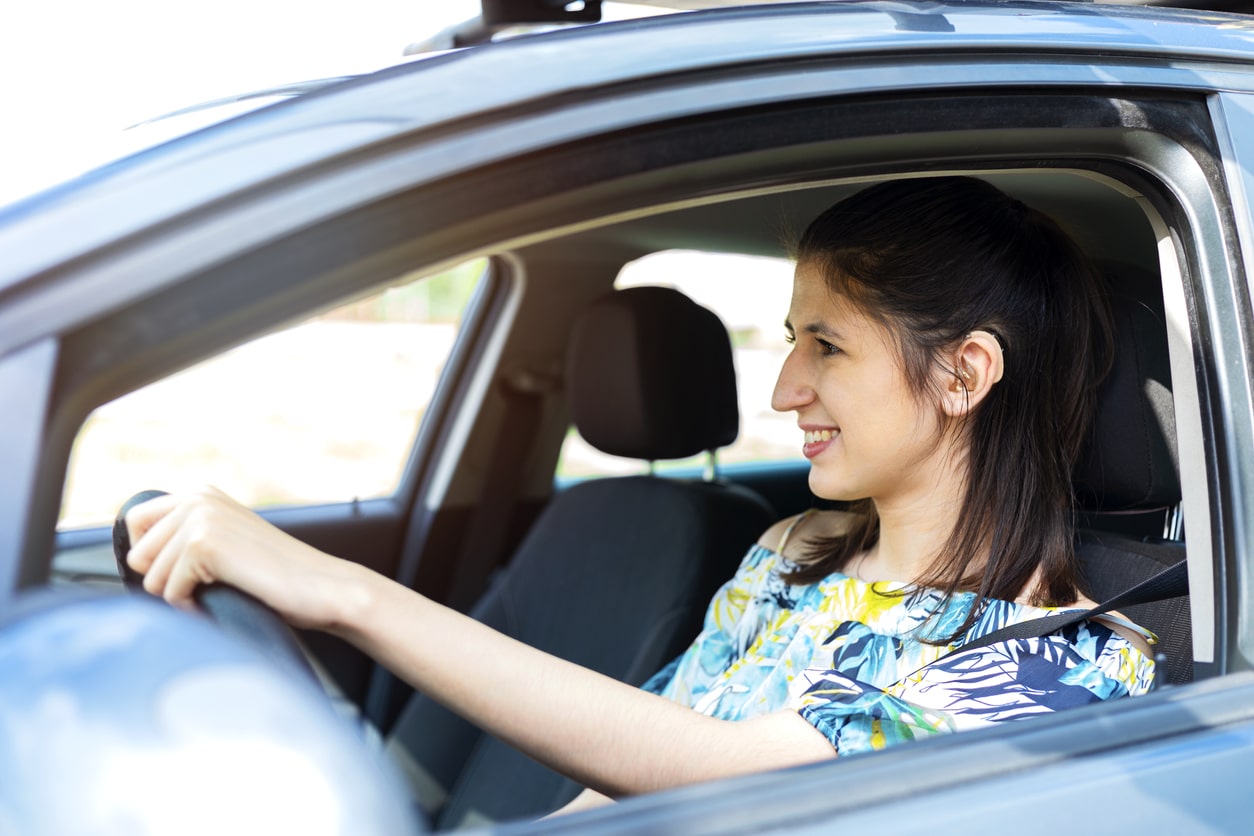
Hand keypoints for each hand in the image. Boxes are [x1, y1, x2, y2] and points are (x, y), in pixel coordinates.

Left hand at [124, 486, 363, 629]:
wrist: (322, 588)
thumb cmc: (277, 577)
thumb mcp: (227, 545)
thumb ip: (188, 539)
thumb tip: (133, 562)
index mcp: (201, 494)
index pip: (136, 524)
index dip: (153, 559)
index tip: (184, 575)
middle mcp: (198, 499)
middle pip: (138, 554)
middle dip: (166, 581)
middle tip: (206, 588)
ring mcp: (200, 519)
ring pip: (151, 576)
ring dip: (180, 597)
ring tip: (217, 595)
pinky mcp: (203, 544)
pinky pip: (168, 591)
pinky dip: (190, 608)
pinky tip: (217, 604)